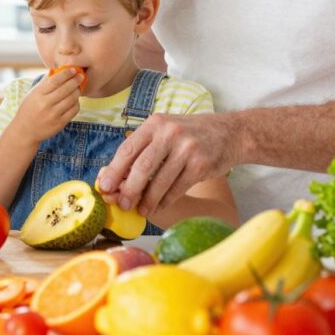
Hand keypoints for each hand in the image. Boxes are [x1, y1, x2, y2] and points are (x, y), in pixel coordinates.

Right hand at [11, 68, 82, 144]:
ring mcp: (53, 115)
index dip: (67, 73)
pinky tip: (74, 100)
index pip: (55, 80)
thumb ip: (45, 82)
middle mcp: (45, 104)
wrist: (25, 130)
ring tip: (77, 88)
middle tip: (81, 76)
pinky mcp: (59, 124)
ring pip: (72, 99)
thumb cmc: (29, 109)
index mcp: (38, 94)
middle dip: (75, 80)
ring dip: (77, 92)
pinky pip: (73, 110)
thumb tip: (59, 70)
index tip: (74, 69)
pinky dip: (76, 103)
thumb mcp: (33, 94)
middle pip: (66, 89)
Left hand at [95, 113, 240, 216]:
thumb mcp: (165, 131)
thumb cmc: (189, 135)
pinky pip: (178, 188)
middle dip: (129, 189)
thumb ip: (144, 148)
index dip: (114, 170)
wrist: (230, 133)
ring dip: (148, 200)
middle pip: (142, 167)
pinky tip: (158, 207)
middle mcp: (170, 133)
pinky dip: (166, 201)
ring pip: (160, 181)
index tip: (104, 187)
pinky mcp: (201, 164)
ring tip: (141, 210)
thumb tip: (116, 176)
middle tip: (122, 204)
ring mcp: (187, 148)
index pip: (128, 149)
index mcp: (155, 123)